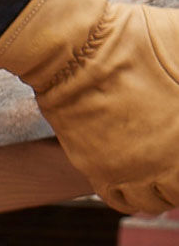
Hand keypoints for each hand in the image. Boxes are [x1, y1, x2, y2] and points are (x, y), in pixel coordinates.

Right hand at [0, 0, 178, 213]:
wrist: (77, 55)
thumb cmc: (137, 43)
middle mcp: (162, 162)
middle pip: (178, 191)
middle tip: (176, 158)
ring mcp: (128, 170)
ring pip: (154, 202)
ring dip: (163, 191)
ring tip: (164, 172)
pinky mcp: (98, 170)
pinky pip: (120, 200)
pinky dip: (134, 197)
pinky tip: (139, 179)